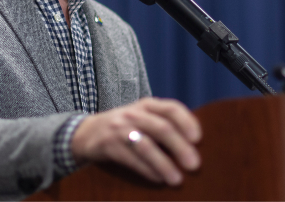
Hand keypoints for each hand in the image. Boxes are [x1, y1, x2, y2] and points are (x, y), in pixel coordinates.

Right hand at [70, 97, 201, 185]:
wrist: (85, 132)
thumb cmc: (123, 128)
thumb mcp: (141, 118)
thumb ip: (162, 124)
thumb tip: (193, 148)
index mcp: (146, 105)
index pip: (171, 108)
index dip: (187, 122)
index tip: (199, 139)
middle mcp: (133, 113)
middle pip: (161, 128)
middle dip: (180, 147)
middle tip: (194, 165)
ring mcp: (119, 128)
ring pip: (145, 145)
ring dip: (164, 164)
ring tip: (177, 180)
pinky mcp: (108, 144)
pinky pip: (131, 158)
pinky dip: (146, 170)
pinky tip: (158, 179)